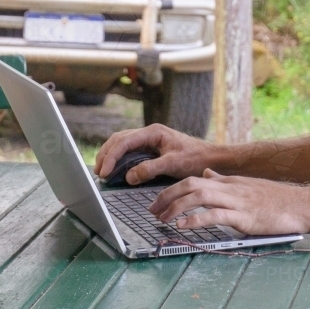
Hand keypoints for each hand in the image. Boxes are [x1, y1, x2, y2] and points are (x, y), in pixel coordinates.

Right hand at [94, 124, 215, 185]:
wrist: (210, 158)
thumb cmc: (195, 158)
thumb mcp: (173, 164)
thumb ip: (150, 169)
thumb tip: (128, 176)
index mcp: (153, 132)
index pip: (124, 141)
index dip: (111, 156)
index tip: (104, 172)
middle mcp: (149, 133)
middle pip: (119, 140)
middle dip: (106, 155)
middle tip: (98, 172)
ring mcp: (150, 140)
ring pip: (122, 144)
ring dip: (111, 156)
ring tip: (102, 171)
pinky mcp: (151, 149)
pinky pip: (130, 151)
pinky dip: (119, 159)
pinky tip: (115, 169)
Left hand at [148, 169, 309, 235]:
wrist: (302, 204)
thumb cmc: (276, 199)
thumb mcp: (246, 186)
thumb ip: (224, 181)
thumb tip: (206, 173)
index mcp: (228, 181)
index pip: (193, 179)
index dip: (172, 190)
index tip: (157, 202)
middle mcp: (230, 187)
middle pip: (190, 184)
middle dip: (167, 196)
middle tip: (152, 211)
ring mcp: (237, 200)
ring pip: (199, 196)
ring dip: (177, 207)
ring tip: (162, 219)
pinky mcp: (244, 216)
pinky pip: (215, 215)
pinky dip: (196, 220)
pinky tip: (182, 227)